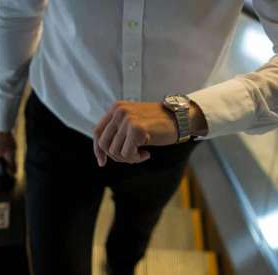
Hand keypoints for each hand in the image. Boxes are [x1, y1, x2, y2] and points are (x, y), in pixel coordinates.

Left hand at [92, 100, 206, 165]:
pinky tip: (146, 153)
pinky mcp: (136, 128)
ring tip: (142, 153)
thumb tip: (103, 153)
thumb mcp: (133, 122)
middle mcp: (119, 111)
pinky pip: (127, 154)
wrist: (180, 118)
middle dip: (117, 157)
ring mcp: (127, 119)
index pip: (98, 132)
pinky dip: (136, 158)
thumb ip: (118, 131)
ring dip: (129, 158)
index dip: (98, 150)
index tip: (102, 162)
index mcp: (116, 108)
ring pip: (115, 152)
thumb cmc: (158, 124)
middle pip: (105, 144)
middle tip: (132, 157)